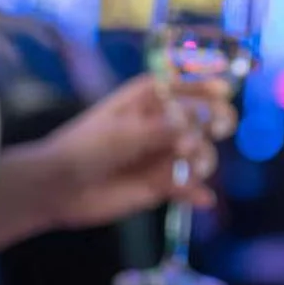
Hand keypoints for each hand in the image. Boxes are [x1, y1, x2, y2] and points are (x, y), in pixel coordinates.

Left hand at [26, 75, 237, 230]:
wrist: (60, 187)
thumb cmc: (86, 148)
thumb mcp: (122, 133)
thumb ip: (160, 130)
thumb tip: (194, 126)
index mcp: (147, 100)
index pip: (184, 86)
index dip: (204, 86)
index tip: (223, 92)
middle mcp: (161, 125)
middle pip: (201, 119)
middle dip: (213, 123)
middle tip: (217, 128)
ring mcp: (162, 156)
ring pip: (200, 154)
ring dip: (202, 159)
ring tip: (192, 168)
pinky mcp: (161, 186)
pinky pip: (188, 187)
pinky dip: (197, 192)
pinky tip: (202, 198)